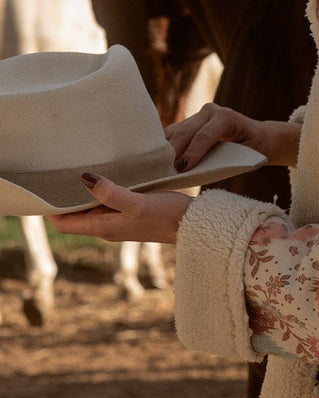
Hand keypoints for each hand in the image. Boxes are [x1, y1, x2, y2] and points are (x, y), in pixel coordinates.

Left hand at [48, 174, 191, 243]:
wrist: (196, 225)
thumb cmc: (169, 216)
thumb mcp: (139, 203)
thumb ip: (113, 193)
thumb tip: (85, 179)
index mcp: (104, 227)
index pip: (64, 224)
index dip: (50, 209)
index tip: (44, 187)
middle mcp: (108, 226)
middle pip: (74, 215)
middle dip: (63, 198)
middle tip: (57, 172)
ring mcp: (120, 220)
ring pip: (90, 208)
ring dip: (82, 193)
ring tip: (77, 169)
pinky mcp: (132, 213)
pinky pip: (106, 203)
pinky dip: (100, 190)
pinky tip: (106, 175)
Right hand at [166, 105, 300, 171]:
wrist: (258, 137)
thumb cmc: (253, 150)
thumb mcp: (245, 157)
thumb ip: (223, 161)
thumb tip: (196, 173)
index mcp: (227, 117)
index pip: (204, 136)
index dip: (192, 152)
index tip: (181, 169)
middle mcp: (211, 111)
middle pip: (186, 132)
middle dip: (173, 152)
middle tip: (163, 172)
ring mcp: (199, 114)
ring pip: (176, 131)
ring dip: (165, 149)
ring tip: (156, 168)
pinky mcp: (191, 121)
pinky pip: (174, 133)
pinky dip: (165, 147)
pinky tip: (157, 160)